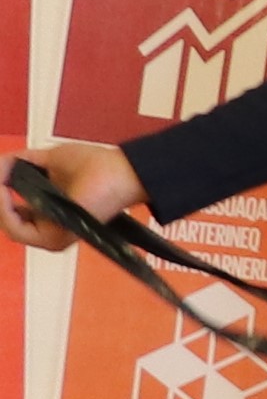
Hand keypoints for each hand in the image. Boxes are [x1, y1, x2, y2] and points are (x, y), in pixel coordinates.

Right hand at [3, 140, 146, 251]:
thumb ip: (20, 162)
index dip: (0, 197)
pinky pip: (16, 229)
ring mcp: (52, 237)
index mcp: (48, 216)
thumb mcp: (47, 160)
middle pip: (7, 222)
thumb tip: (0, 164)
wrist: (123, 172)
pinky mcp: (55, 238)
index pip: (11, 215)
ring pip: (8, 226)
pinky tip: (2, 189)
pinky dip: (4, 208)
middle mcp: (49, 231)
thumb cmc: (98, 166)